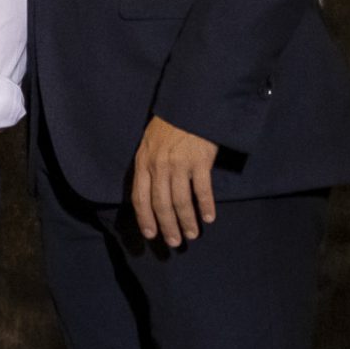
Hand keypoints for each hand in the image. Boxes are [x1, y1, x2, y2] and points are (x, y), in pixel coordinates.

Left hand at [131, 115, 219, 243]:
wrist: (189, 106)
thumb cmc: (168, 127)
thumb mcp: (148, 145)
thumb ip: (147, 168)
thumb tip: (148, 196)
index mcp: (143, 163)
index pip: (140, 198)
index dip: (145, 219)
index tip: (151, 235)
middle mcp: (159, 166)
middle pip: (161, 204)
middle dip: (167, 226)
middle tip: (174, 242)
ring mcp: (180, 164)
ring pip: (181, 201)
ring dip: (187, 221)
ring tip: (191, 235)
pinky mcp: (200, 161)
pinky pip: (202, 190)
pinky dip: (206, 206)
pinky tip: (209, 218)